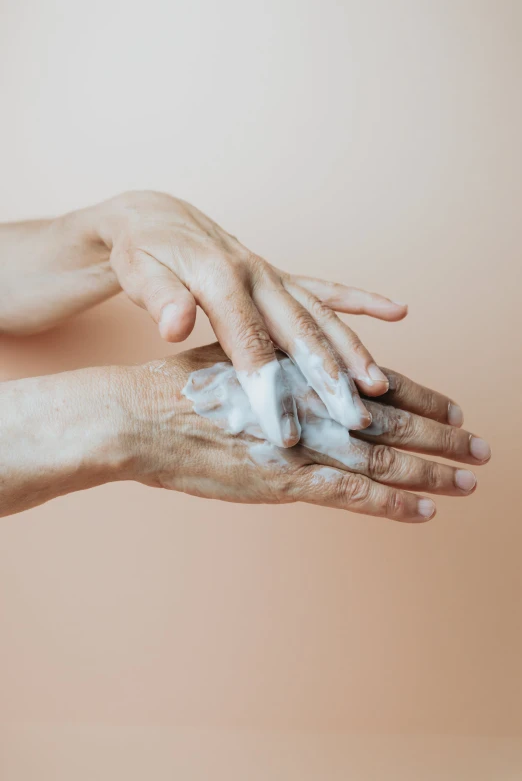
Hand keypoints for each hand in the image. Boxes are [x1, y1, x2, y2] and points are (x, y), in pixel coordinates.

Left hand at [93, 191, 406, 444]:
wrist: (157, 217)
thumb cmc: (144, 252)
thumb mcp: (138, 272)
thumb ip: (160, 299)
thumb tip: (176, 326)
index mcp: (219, 278)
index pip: (248, 340)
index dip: (268, 387)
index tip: (284, 430)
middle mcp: (255, 274)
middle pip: (298, 331)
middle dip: (327, 377)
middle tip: (354, 417)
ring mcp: (272, 275)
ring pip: (320, 315)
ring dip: (351, 351)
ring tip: (378, 387)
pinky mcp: (280, 276)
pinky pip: (327, 289)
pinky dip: (362, 301)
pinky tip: (396, 312)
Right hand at [124, 343, 490, 522]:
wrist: (142, 414)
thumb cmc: (183, 386)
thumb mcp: (240, 359)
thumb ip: (282, 370)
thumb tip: (306, 375)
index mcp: (307, 369)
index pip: (382, 384)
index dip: (424, 397)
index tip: (454, 410)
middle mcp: (313, 402)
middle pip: (396, 421)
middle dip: (444, 437)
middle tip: (483, 449)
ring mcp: (303, 443)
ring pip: (385, 458)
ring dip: (432, 472)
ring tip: (470, 481)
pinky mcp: (285, 480)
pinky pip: (352, 495)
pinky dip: (391, 504)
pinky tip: (424, 511)